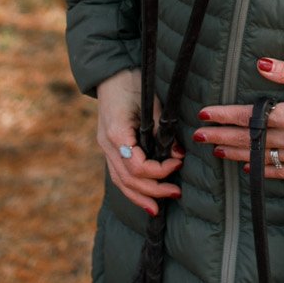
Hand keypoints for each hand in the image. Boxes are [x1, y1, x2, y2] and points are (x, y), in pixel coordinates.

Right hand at [95, 68, 182, 216]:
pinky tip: (143, 197)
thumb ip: (163, 131)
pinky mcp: (108, 148)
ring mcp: (105, 148)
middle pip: (128, 179)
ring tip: (157, 209)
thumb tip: (177, 153)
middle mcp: (107, 145)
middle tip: (176, 193)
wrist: (112, 73)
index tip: (178, 163)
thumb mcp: (153, 104)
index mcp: (117, 134)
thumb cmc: (134, 84)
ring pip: (120, 182)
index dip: (160, 171)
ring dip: (139, 196)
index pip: (138, 166)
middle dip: (153, 190)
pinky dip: (130, 188)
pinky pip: (118, 174)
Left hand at [194, 58, 283, 179]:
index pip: (247, 116)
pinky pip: (282, 171)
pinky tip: (250, 168)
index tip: (204, 114)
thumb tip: (260, 64)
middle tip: (199, 137)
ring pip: (261, 156)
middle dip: (221, 136)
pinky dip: (264, 170)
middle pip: (248, 138)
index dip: (223, 115)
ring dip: (236, 153)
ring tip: (217, 151)